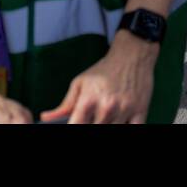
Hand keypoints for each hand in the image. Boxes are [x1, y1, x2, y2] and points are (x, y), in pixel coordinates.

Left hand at [40, 34, 156, 123]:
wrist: (132, 55)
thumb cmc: (104, 70)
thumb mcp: (80, 83)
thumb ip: (65, 104)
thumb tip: (45, 118)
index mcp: (88, 100)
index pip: (76, 126)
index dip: (73, 129)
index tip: (73, 127)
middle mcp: (106, 107)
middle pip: (95, 130)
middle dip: (91, 126)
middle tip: (92, 117)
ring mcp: (124, 110)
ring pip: (114, 131)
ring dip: (108, 126)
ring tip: (104, 118)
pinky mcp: (140, 111)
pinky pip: (135, 129)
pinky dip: (126, 128)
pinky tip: (119, 122)